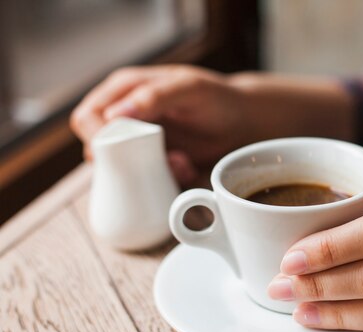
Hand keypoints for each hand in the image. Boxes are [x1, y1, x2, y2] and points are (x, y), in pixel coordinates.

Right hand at [70, 65, 248, 184]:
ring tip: (182, 162)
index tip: (124, 152)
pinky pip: (143, 180)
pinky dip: (163, 180)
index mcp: (123, 90)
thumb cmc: (218, 97)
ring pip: (119, 169)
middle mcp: (123, 116)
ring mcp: (136, 142)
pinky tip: (187, 167)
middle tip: (166, 158)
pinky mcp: (152, 163)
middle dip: (126, 161)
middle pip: (96, 148)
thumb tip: (112, 115)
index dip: (97, 138)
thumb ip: (153, 96)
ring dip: (146, 173)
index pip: (87, 117)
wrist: (243, 121)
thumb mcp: (190, 89)